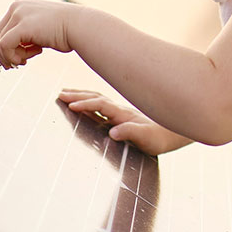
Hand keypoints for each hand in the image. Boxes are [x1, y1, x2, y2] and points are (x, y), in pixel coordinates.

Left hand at [0, 0, 82, 68]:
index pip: (2, 30)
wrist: (81, 27)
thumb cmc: (65, 31)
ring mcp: (18, 14)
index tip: (19, 58)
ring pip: (0, 42)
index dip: (7, 48)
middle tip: (19, 64)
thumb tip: (12, 51)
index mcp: (19, 6)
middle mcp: (16, 7)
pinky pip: (5, 46)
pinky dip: (13, 56)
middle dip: (6, 54)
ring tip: (28, 59)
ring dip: (13, 56)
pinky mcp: (22, 26)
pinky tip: (28, 58)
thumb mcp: (39, 29)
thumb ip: (25, 35)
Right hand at [58, 89, 184, 154]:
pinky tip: (82, 100)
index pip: (100, 105)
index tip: (70, 105)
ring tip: (65, 92)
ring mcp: (120, 110)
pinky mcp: (120, 114)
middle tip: (59, 94)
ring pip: (97, 97)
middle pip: (95, 97)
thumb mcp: (147, 139)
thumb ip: (130, 133)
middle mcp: (120, 109)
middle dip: (77, 95)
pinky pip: (100, 103)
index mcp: (124, 114)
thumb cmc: (160, 139)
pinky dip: (88, 99)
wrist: (172, 134)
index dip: (85, 104)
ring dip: (80, 94)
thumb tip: (112, 132)